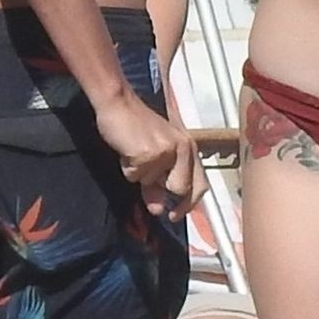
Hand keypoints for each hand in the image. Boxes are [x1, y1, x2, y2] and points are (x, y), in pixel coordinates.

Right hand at [94, 90, 198, 218]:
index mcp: (188, 147)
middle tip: (148, 189)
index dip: (188, 204)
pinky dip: (127, 168)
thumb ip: (158, 182)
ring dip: (139, 175)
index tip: (174, 215)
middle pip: (179, 189)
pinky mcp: (149, 153)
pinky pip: (135, 176)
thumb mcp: (154, 154)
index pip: (200, 184)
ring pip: (151, 184)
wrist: (118, 102)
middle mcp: (183, 148)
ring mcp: (167, 151)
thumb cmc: (135, 126)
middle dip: (161, 192)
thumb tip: (158, 210)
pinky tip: (127, 150)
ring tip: (133, 153)